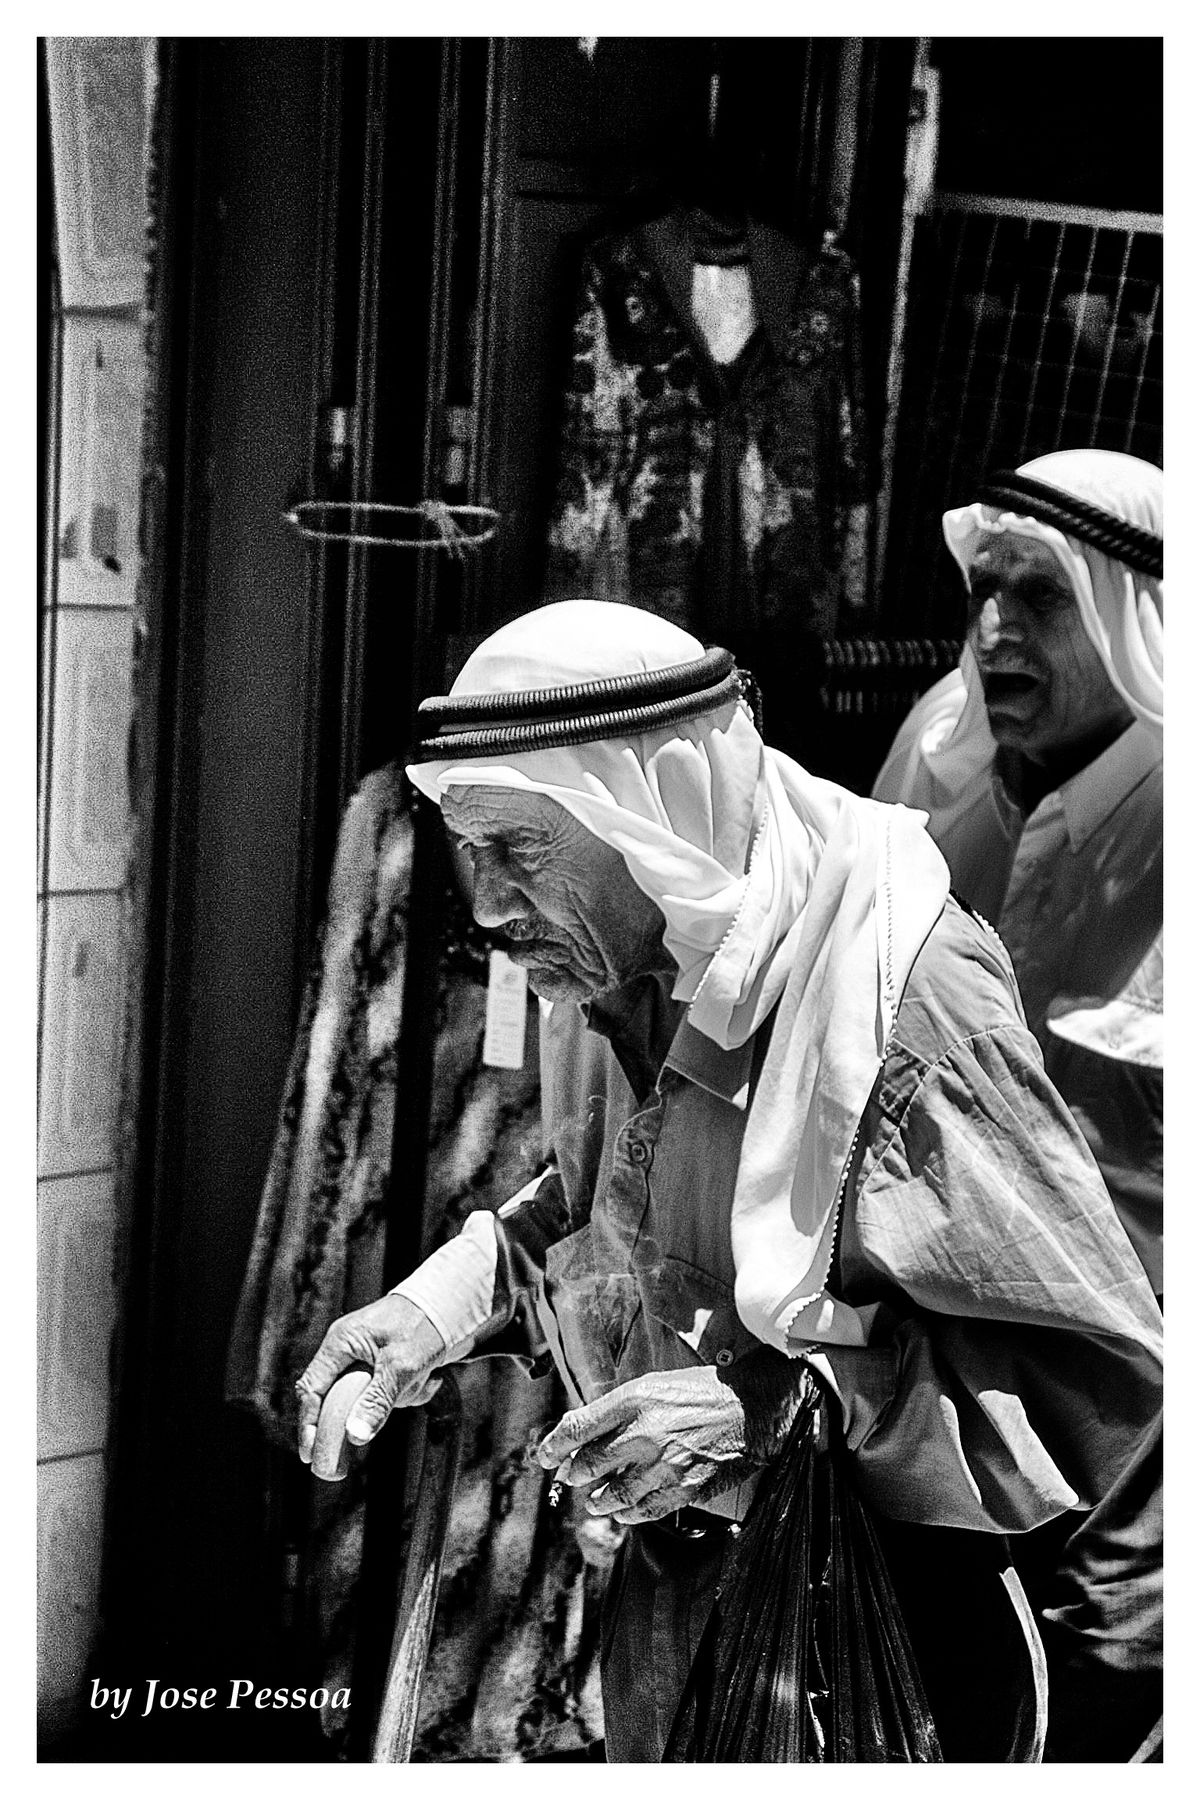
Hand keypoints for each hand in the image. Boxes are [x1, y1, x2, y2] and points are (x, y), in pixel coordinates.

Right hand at [295, 1294, 445, 1476]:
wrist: (454, 1302)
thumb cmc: (423, 1324)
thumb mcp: (401, 1365)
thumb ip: (377, 1401)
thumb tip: (354, 1436)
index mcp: (340, 1343)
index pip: (311, 1388)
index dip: (308, 1423)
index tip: (309, 1455)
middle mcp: (348, 1350)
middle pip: (340, 1398)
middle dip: (367, 1411)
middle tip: (369, 1438)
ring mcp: (367, 1358)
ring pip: (369, 1398)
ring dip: (399, 1398)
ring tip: (423, 1379)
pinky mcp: (387, 1365)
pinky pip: (389, 1392)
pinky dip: (410, 1391)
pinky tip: (431, 1377)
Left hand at [536, 1366, 750, 1524]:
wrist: (751, 1406)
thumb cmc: (700, 1392)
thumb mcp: (652, 1385)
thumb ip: (614, 1410)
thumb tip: (576, 1431)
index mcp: (634, 1400)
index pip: (578, 1428)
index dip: (553, 1446)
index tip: (544, 1457)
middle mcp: (645, 1433)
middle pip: (589, 1465)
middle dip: (575, 1475)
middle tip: (572, 1478)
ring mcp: (665, 1464)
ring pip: (613, 1496)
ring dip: (598, 1500)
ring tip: (596, 1500)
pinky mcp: (685, 1488)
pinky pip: (645, 1511)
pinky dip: (629, 1514)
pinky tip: (625, 1511)